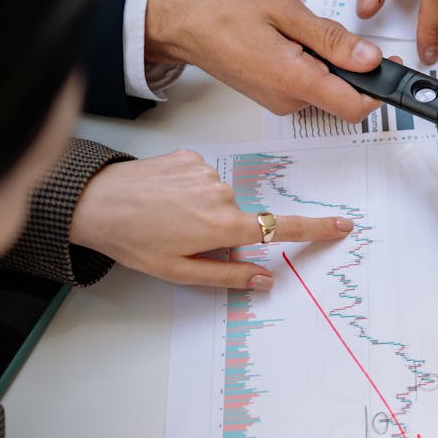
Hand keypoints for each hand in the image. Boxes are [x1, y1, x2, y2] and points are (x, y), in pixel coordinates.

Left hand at [69, 150, 352, 289]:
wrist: (95, 201)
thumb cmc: (132, 240)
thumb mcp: (181, 272)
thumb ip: (229, 277)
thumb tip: (265, 280)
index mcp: (224, 227)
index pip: (283, 228)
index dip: (317, 228)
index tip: (342, 225)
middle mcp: (222, 196)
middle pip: (243, 219)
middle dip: (225, 231)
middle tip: (184, 239)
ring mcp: (208, 173)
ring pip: (222, 199)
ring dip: (204, 210)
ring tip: (167, 217)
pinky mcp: (192, 157)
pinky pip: (205, 178)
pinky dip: (192, 190)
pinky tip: (165, 197)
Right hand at [144, 0, 382, 120]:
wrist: (184, 26)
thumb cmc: (224, 13)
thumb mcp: (285, 11)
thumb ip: (332, 39)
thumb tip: (368, 59)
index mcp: (293, 79)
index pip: (354, 107)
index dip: (378, 91)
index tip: (388, 68)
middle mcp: (289, 101)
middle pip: (344, 97)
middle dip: (351, 68)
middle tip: (332, 34)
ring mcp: (282, 104)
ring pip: (328, 90)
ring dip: (329, 65)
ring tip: (300, 34)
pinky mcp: (278, 100)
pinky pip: (310, 88)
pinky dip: (313, 67)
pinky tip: (292, 44)